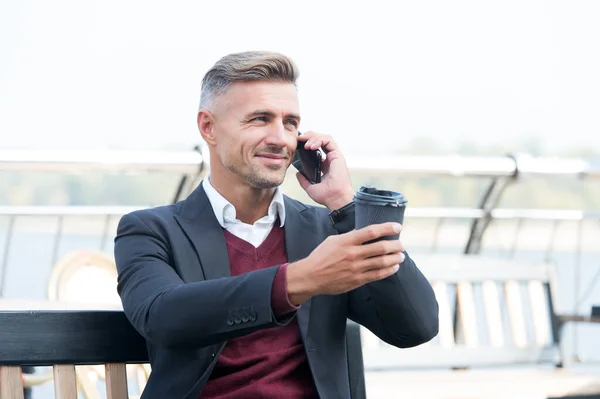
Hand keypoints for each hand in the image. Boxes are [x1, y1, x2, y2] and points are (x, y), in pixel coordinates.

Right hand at [286, 222, 405, 303]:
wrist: (311, 276)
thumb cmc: (321, 256)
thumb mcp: (333, 240)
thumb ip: (350, 237)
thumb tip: (366, 234)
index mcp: (347, 241)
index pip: (371, 232)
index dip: (387, 228)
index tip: (398, 227)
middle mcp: (353, 254)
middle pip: (381, 248)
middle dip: (396, 245)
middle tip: (402, 245)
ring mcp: (356, 268)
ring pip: (382, 262)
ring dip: (395, 258)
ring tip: (401, 256)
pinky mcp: (357, 280)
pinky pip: (377, 275)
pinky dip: (389, 271)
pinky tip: (394, 267)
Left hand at [295, 131, 353, 210]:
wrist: (335, 199)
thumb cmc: (327, 196)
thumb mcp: (310, 187)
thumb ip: (304, 180)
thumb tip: (298, 174)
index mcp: (325, 165)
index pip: (317, 148)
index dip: (308, 143)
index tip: (298, 145)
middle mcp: (330, 159)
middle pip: (320, 140)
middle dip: (309, 136)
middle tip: (299, 139)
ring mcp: (334, 156)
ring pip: (325, 138)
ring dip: (313, 137)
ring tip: (305, 143)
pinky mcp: (337, 155)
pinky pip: (329, 141)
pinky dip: (319, 140)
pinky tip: (311, 146)